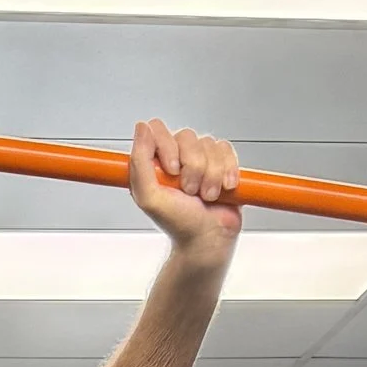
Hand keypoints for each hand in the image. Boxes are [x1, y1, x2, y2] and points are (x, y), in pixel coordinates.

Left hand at [130, 120, 240, 260]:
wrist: (208, 239)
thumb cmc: (178, 223)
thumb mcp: (148, 197)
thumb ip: (139, 161)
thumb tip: (141, 128)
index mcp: (156, 161)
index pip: (158, 130)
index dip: (167, 147)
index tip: (171, 171)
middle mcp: (178, 156)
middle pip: (187, 136)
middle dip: (192, 167)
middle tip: (189, 190)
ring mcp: (200, 158)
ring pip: (209, 145)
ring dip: (210, 175)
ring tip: (206, 195)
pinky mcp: (222, 163)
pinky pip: (226, 150)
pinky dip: (227, 171)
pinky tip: (222, 189)